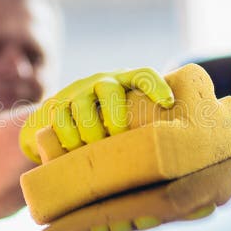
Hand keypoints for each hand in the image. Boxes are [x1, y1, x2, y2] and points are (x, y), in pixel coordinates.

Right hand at [19, 68, 174, 162]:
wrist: (62, 118)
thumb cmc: (108, 126)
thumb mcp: (128, 118)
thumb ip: (146, 126)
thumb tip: (175, 154)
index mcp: (125, 83)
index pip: (143, 75)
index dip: (156, 86)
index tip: (168, 103)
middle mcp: (101, 82)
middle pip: (109, 90)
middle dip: (115, 118)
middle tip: (118, 138)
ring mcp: (77, 92)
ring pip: (82, 106)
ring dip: (89, 132)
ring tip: (94, 149)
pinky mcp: (56, 105)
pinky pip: (60, 120)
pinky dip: (68, 138)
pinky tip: (74, 151)